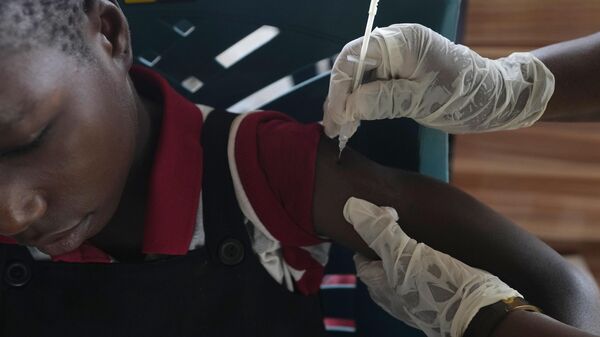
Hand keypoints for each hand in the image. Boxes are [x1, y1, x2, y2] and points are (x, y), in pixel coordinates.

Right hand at [324, 24, 554, 137]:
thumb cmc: (464, 96)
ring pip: (359, 75)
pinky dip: (361, 101)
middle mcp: (396, 42)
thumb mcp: (422, 101)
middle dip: (340, 96)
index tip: (335, 118)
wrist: (495, 98)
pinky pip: (372, 82)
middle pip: (353, 65)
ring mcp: (397, 56)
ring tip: (342, 128)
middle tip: (334, 128)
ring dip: (348, 101)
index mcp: (403, 42)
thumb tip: (348, 107)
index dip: (340, 88)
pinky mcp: (400, 70)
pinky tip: (355, 120)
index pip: (355, 58)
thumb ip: (383, 101)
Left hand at [344, 197, 520, 336]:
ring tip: (422, 233)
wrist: (480, 315)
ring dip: (410, 251)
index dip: (368, 235)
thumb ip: (379, 231)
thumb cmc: (437, 286)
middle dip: (388, 243)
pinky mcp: (435, 299)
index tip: (381, 218)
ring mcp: (413, 299)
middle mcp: (391, 295)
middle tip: (402, 222)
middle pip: (381, 262)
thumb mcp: (404, 253)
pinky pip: (423, 276)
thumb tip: (353, 208)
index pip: (361, 256)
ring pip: (403, 268)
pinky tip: (440, 251)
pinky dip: (427, 262)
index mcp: (377, 285)